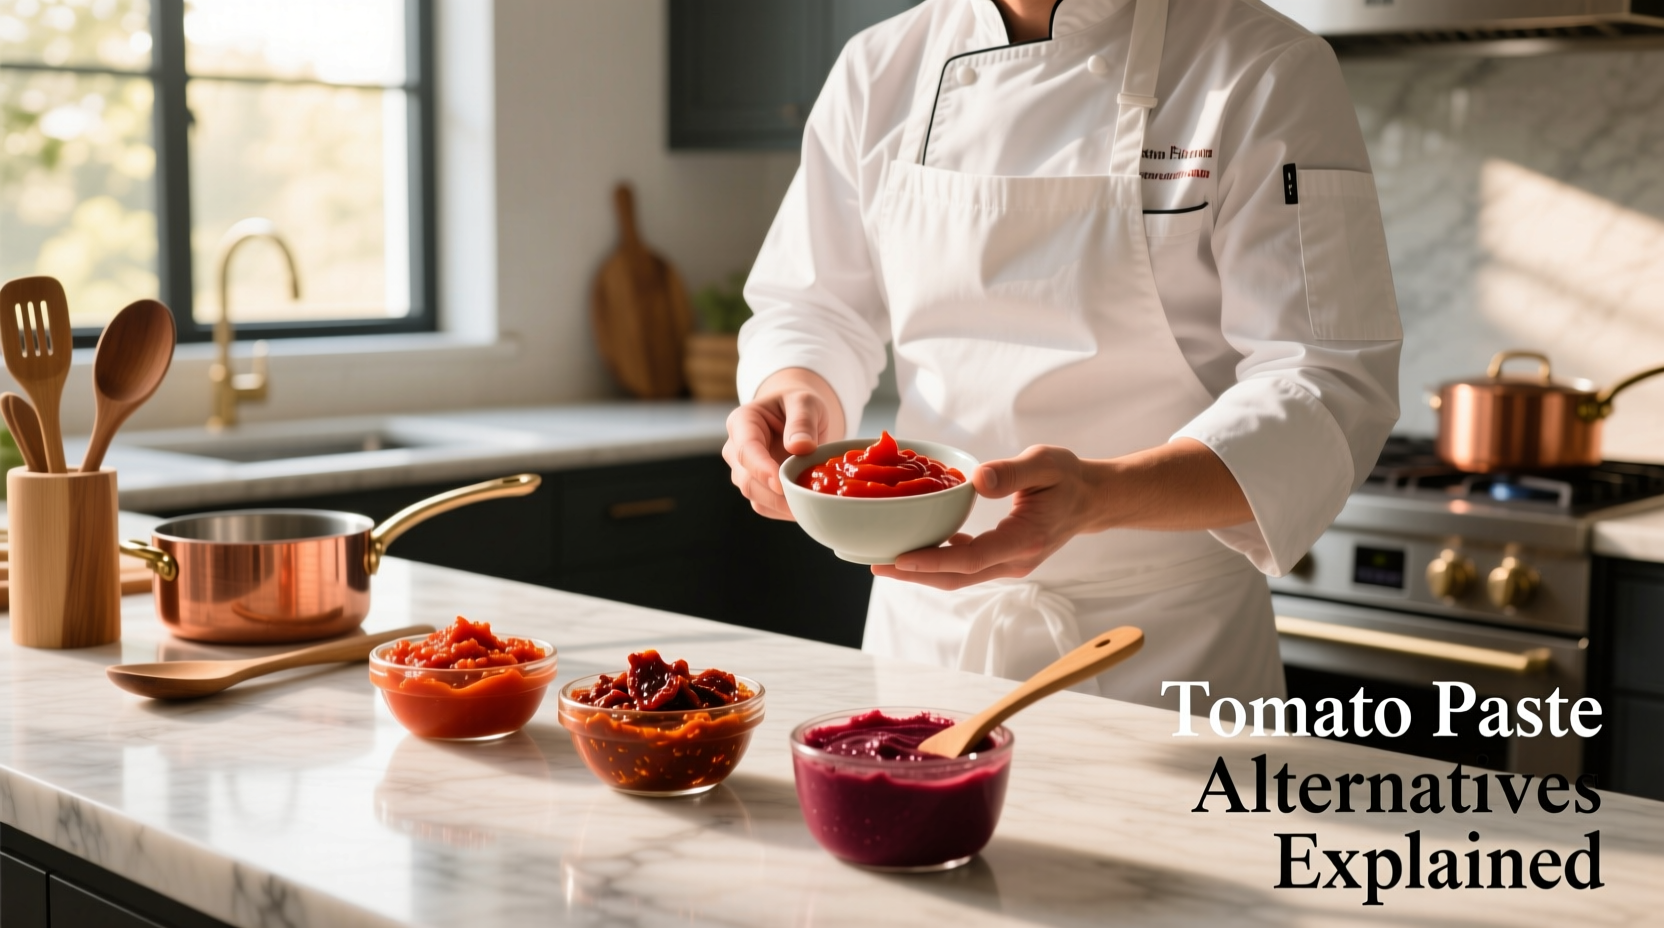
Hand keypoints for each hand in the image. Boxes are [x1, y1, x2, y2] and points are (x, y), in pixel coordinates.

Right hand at [722, 368, 844, 519]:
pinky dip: (784, 511)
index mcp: (742, 422)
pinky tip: (805, 506)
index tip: (780, 483)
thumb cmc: (798, 405)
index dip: (761, 468)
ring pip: (755, 497)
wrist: (798, 416)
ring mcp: (743, 471)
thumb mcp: (805, 402)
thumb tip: (800, 447)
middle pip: (747, 479)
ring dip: (781, 506)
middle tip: (805, 501)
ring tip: (810, 504)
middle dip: (775, 494)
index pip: (746, 449)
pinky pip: (766, 506)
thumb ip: (802, 421)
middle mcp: (736, 449)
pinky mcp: (757, 488)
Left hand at [872, 445, 1102, 589]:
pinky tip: (917, 546)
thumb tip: (977, 481)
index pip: (971, 560)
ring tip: (885, 560)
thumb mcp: (1046, 463)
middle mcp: (1015, 561)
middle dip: (915, 574)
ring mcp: (1009, 564)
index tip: (899, 558)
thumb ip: (1011, 472)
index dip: (933, 561)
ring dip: (923, 571)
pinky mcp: (1003, 559)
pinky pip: (966, 566)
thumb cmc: (1068, 477)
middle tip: (876, 564)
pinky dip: (938, 560)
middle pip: (957, 577)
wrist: (1091, 499)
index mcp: (1025, 540)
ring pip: (959, 576)